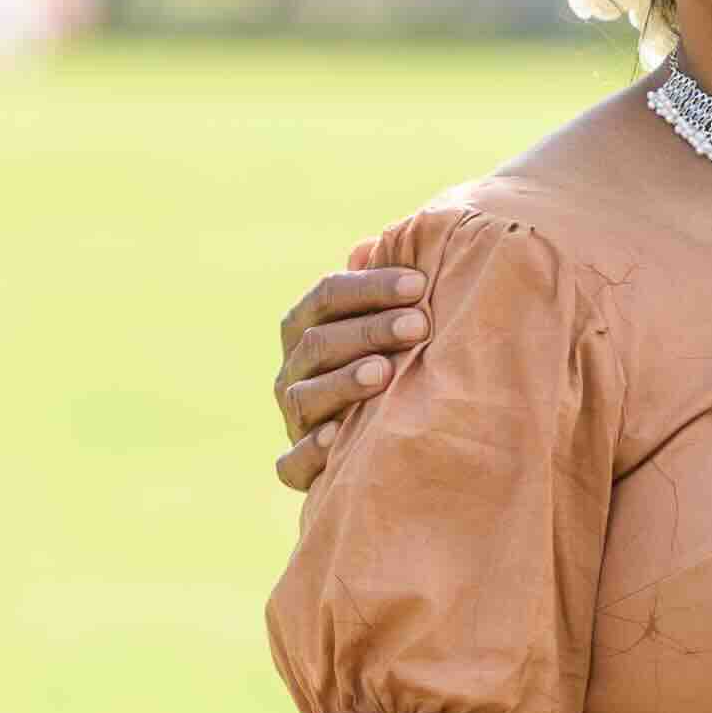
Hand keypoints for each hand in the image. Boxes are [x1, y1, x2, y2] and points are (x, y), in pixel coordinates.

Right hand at [276, 233, 431, 488]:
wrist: (384, 443)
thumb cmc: (392, 361)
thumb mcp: (390, 321)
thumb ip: (382, 287)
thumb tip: (370, 245)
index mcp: (307, 327)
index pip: (327, 295)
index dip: (371, 286)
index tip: (419, 283)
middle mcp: (293, 370)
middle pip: (319, 342)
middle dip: (370, 330)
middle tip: (419, 325)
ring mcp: (294, 418)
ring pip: (306, 397)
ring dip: (344, 383)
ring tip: (384, 373)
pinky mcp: (298, 466)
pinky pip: (291, 463)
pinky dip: (310, 453)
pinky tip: (336, 440)